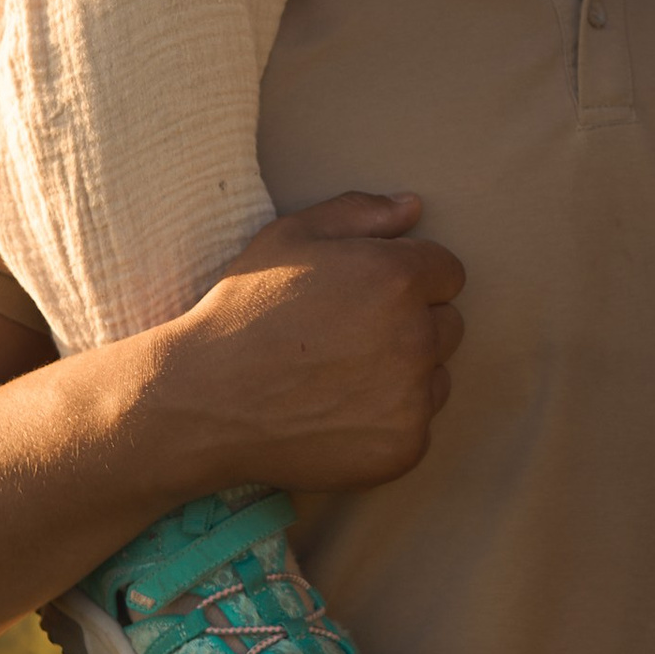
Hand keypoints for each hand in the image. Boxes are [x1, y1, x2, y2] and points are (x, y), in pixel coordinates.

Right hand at [153, 194, 464, 493]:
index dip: (407, 281)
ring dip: (407, 375)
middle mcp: (417, 336)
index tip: (366, 298)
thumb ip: (359, 213)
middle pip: (449, 324)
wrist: (205, 401)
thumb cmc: (244, 313)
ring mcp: (413, 397)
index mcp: (397, 278)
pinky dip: (389, 422)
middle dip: (414, 325)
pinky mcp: (405, 446)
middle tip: (350, 338)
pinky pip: (418, 426)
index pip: (448, 273)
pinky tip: (339, 414)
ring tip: (341, 378)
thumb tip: (413, 207)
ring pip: (437, 377)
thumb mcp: (289, 238)